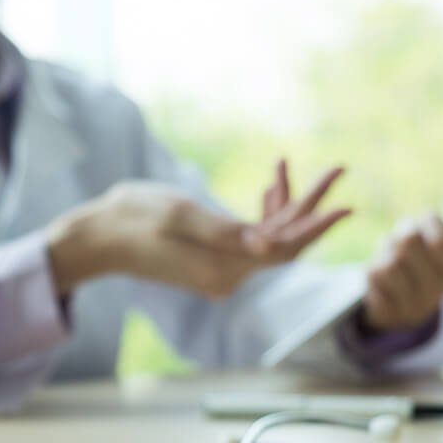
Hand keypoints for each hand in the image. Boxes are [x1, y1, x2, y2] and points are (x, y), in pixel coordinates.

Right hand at [46, 169, 350, 297]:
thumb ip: (226, 230)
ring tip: (290, 165)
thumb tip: (269, 241)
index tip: (345, 203)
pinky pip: (249, 236)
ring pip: (267, 237)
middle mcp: (226, 277)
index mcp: (222, 271)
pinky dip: (261, 211)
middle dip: (309, 207)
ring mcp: (220, 268)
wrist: (98, 237)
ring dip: (283, 203)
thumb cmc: (133, 221)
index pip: (283, 249)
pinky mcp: (212, 258)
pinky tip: (269, 185)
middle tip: (336, 170)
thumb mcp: (180, 216)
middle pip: (283, 242)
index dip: (316, 226)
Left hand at [361, 189, 442, 330]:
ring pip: (389, 259)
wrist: (406, 313)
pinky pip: (373, 276)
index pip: (440, 239)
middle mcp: (437, 290)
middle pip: (409, 242)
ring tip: (391, 251)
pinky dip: (373, 269)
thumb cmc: (435, 266)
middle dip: (404, 231)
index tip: (426, 216)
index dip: (429, 222)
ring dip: (385, 249)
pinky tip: (381, 274)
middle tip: (404, 230)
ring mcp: (411, 303)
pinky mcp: (386, 309)